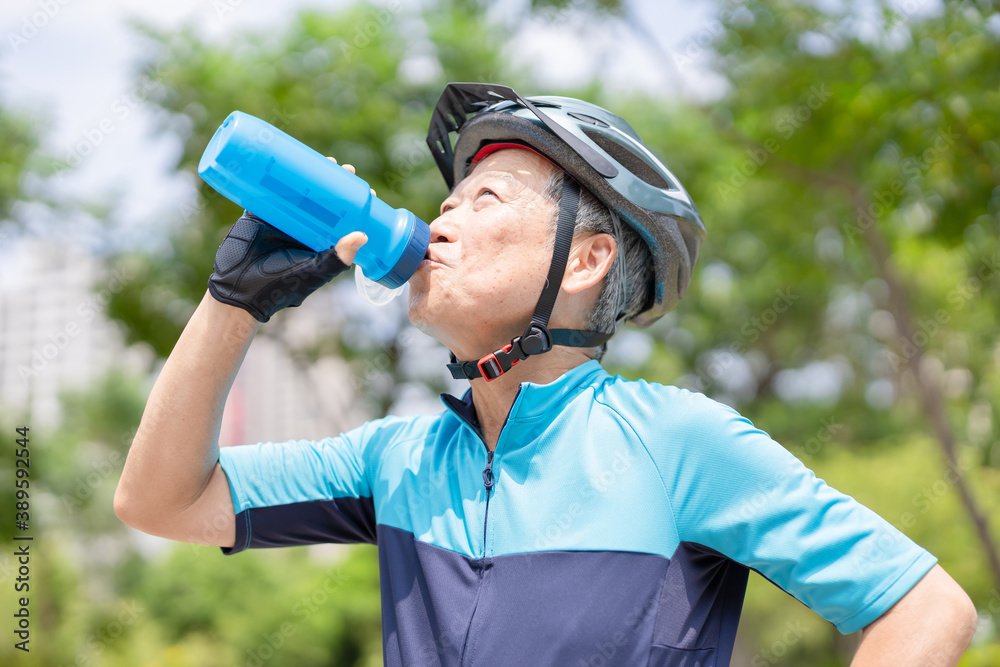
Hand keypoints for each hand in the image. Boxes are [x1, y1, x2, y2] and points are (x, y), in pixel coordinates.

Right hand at [207, 159, 368, 321]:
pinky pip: (268, 189)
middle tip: (345, 169)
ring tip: (327, 161)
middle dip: (334, 183)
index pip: (341, 219)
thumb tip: (363, 235)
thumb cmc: (280, 287)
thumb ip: (336, 258)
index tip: (367, 190)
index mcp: (318, 243)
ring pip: (298, 191)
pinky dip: (276, 175)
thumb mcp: (313, 272)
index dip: (353, 205)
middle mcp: (301, 229)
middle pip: (322, 200)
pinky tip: (288, 158)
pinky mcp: (258, 212)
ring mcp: (280, 219)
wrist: (239, 290)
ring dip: (311, 174)